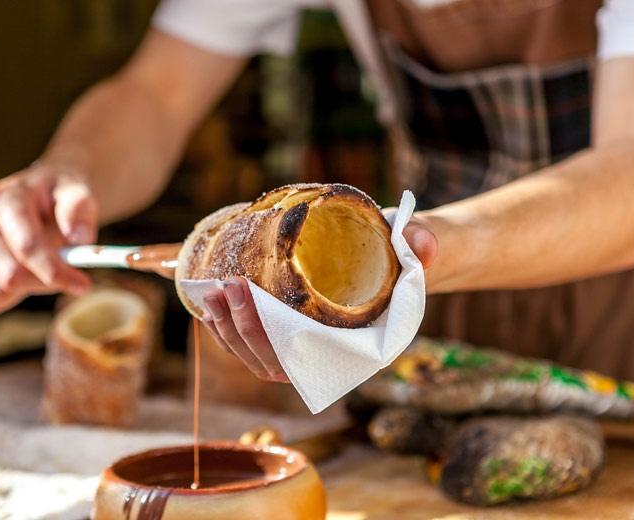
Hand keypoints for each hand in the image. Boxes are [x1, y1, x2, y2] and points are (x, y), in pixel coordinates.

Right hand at [0, 163, 96, 316]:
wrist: (43, 196)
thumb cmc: (61, 197)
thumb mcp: (78, 193)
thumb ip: (81, 211)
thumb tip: (78, 238)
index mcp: (4, 199)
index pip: (26, 246)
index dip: (54, 271)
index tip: (83, 285)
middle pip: (10, 276)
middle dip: (46, 282)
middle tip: (73, 276)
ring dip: (33, 288)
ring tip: (47, 265)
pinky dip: (14, 298)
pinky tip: (27, 274)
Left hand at [199, 219, 437, 382]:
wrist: (402, 259)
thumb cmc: (409, 252)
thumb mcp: (421, 242)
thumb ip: (422, 242)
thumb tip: (420, 245)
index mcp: (362, 347)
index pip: (310, 356)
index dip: (273, 335)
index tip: (247, 296)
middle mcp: (332, 359)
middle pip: (276, 362)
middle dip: (242, 329)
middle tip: (223, 288)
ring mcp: (308, 354)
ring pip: (259, 361)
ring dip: (228, 333)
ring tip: (210, 295)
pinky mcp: (292, 340)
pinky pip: (254, 351)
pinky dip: (228, 334)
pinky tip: (210, 307)